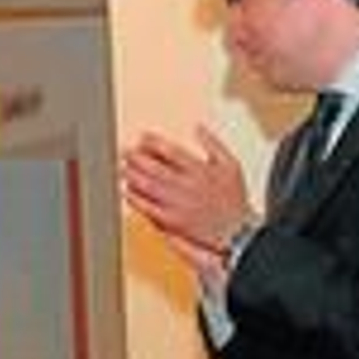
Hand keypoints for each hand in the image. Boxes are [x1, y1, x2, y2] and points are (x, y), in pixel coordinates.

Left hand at [121, 125, 253, 258]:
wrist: (237, 231)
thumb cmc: (233, 198)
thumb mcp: (231, 164)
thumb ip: (214, 144)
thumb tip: (198, 127)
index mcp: (200, 170)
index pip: (171, 151)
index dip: (153, 143)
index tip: (142, 137)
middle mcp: (187, 186)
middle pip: (155, 168)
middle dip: (136, 158)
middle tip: (124, 151)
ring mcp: (178, 204)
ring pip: (149, 187)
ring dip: (132, 176)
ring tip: (121, 167)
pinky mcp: (172, 221)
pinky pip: (148, 209)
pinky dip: (135, 199)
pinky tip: (126, 191)